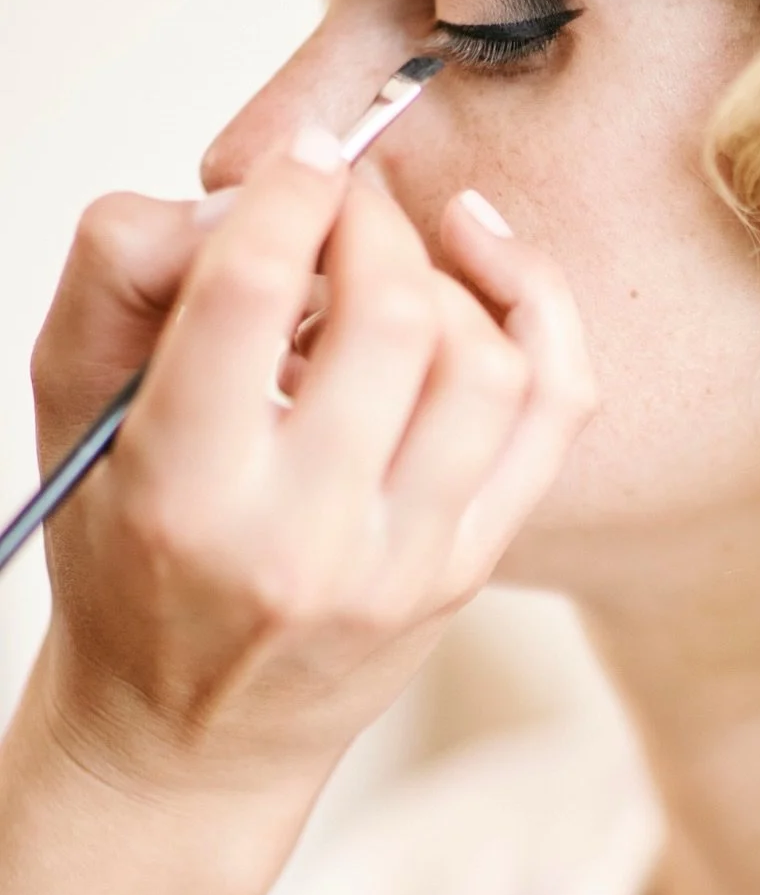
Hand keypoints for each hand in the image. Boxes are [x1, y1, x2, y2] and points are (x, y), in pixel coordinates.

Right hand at [27, 135, 596, 804]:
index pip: (251, 294)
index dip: (288, 192)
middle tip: (343, 204)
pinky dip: (539, 313)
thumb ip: (124, 270)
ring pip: (486, 363)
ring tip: (391, 262)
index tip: (302, 158)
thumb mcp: (70, 405)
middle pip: (391, 317)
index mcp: (181, 492)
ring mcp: (406, 562)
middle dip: (372, 224)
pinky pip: (553, 412)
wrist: (188, 735)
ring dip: (447, 276)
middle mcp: (304, 539)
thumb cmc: (123, 553)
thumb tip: (243, 197)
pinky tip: (491, 265)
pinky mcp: (470, 566)